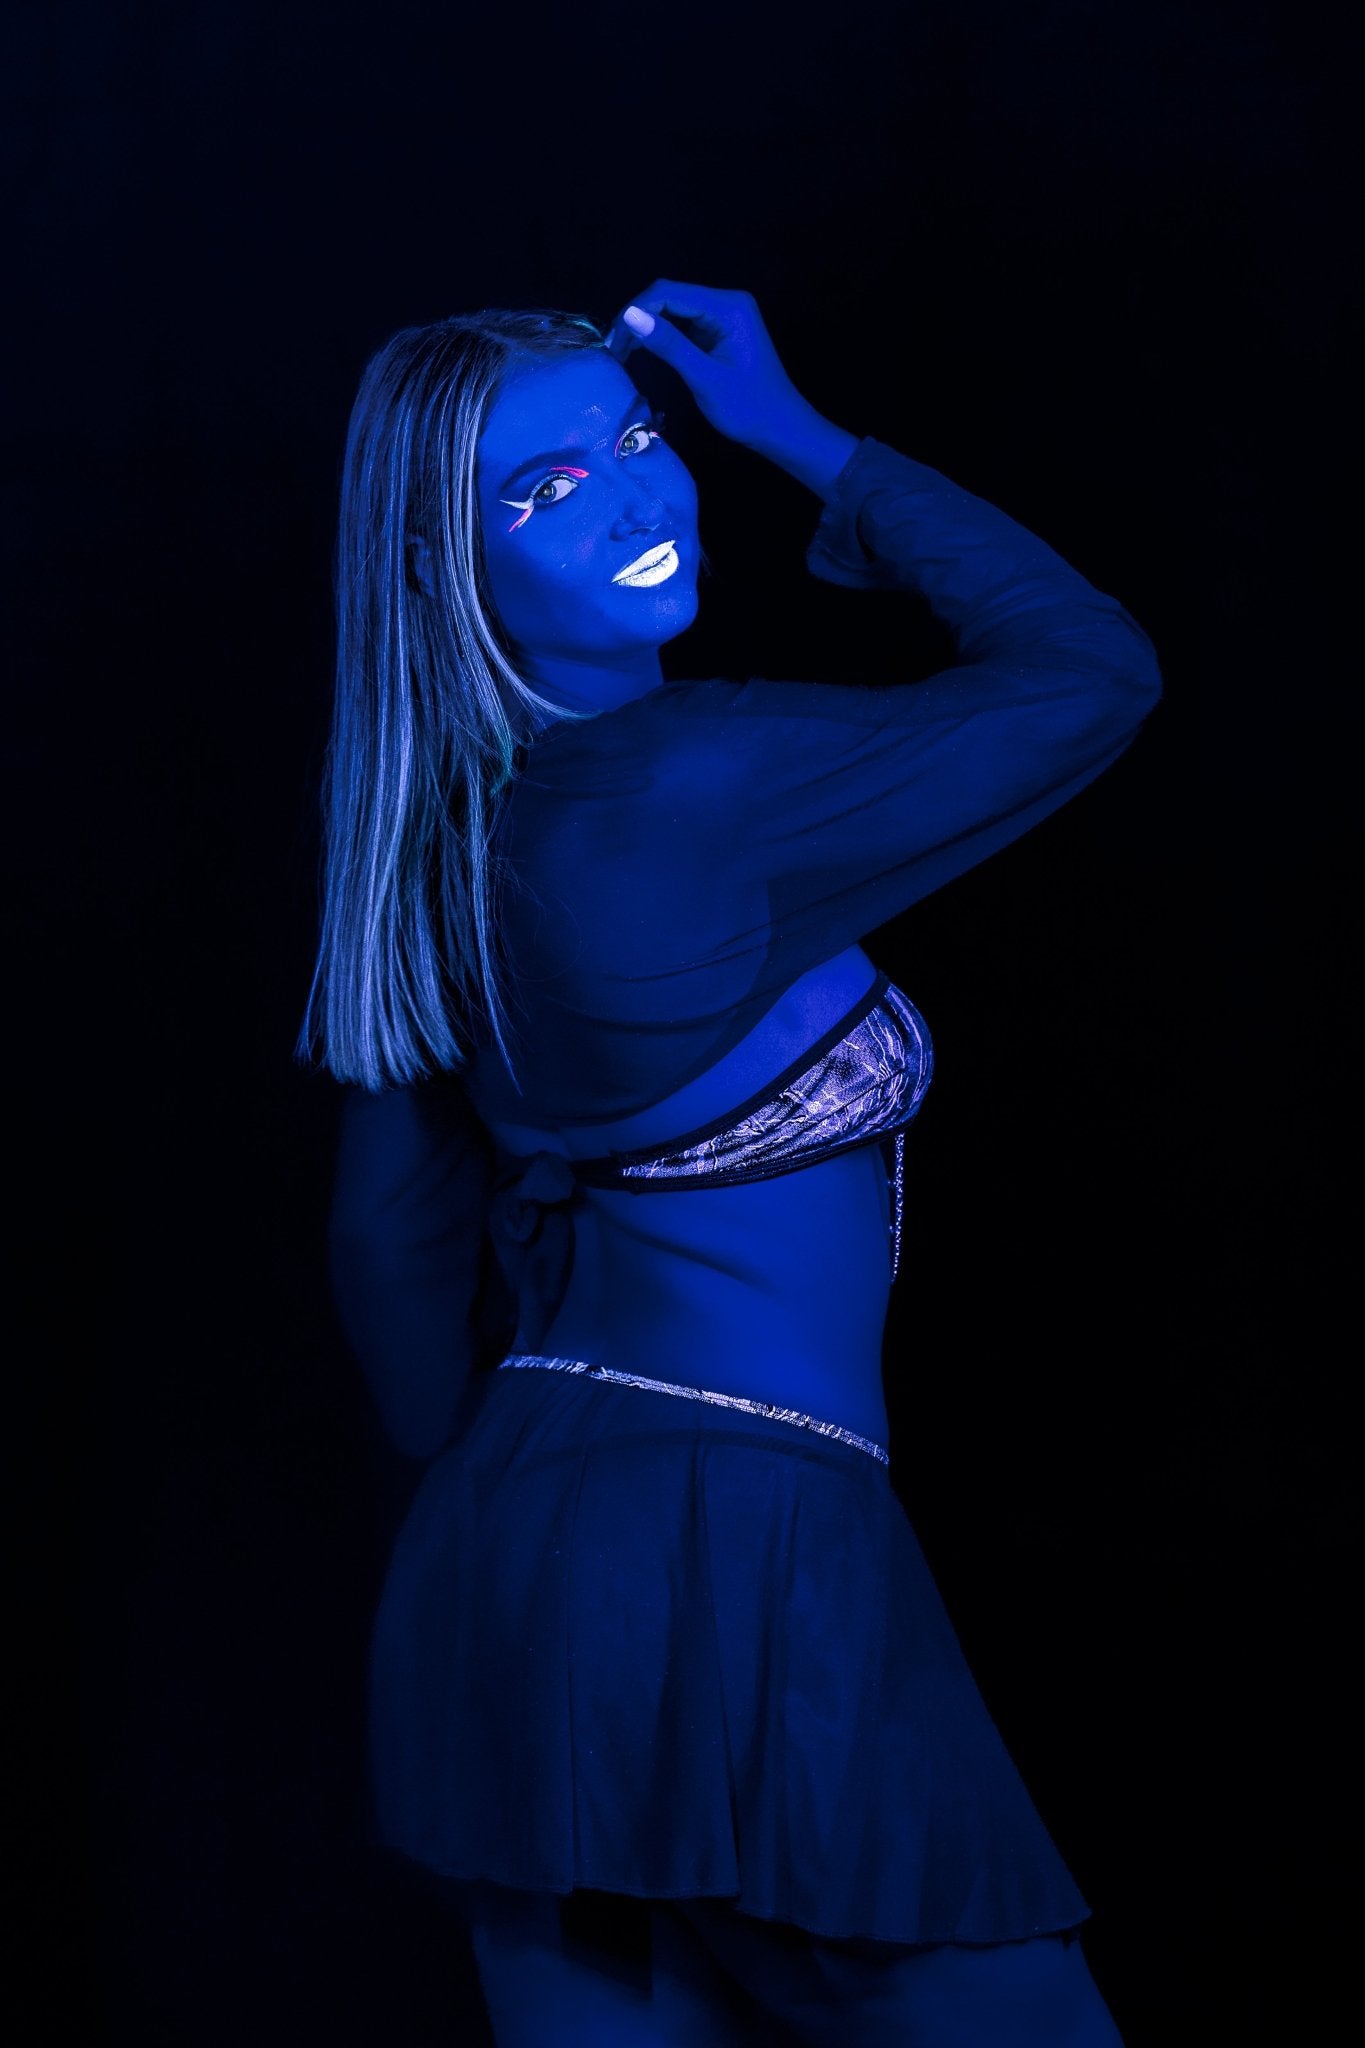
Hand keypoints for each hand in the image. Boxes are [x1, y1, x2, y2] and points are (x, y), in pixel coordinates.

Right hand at [605, 280, 810, 454]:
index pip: (668, 293)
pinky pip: (683, 325)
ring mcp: (723, 315)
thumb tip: (629, 316)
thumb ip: (669, 345)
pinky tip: (644, 352)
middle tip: (614, 351)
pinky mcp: (719, 331)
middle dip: (638, 319)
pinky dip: (663, 337)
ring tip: (623, 353)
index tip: (613, 342)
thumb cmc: (748, 408)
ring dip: (647, 328)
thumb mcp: (705, 378)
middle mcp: (726, 302)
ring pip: (673, 311)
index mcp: (728, 307)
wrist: (781, 429)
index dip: (635, 312)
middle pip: (669, 297)